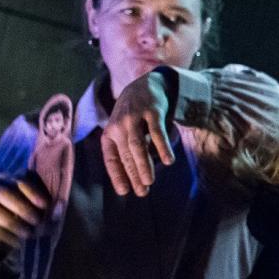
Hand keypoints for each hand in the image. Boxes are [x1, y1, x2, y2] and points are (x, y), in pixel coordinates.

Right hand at [0, 176, 48, 254]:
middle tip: (36, 222)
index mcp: (3, 179)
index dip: (31, 191)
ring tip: (28, 235)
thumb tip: (59, 206)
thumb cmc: (17, 218)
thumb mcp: (32, 211)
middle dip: (21, 207)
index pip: (16, 179)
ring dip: (12, 223)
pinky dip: (4, 235)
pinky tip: (17, 242)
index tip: (44, 205)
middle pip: (2, 192)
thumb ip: (44, 208)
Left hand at [102, 71, 175, 196]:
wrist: (145, 85)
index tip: (124, 192)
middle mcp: (119, 126)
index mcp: (110, 133)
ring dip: (143, 164)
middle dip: (133, 175)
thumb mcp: (125, 132)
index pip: (112, 158)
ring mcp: (135, 118)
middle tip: (142, 192)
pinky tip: (167, 161)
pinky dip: (162, 147)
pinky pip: (157, 132)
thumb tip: (135, 179)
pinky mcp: (152, 112)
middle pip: (126, 154)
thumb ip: (128, 152)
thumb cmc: (135, 116)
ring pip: (137, 145)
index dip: (117, 175)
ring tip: (149, 182)